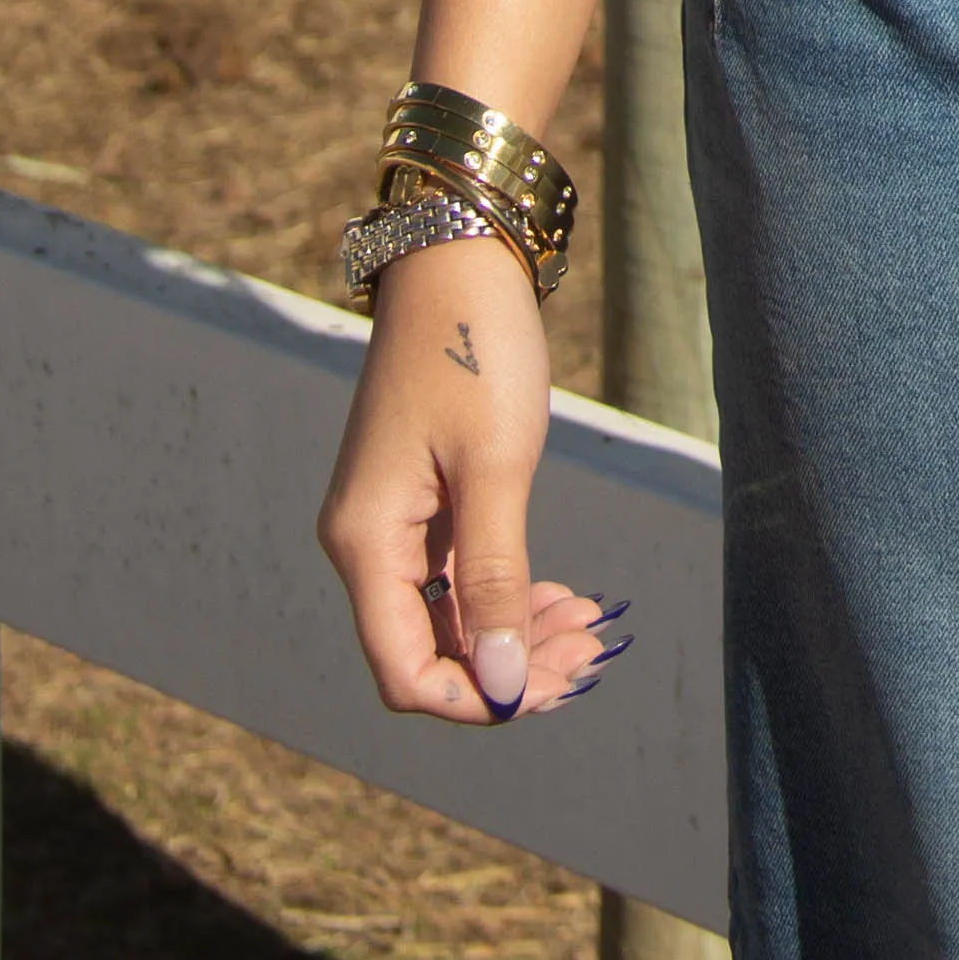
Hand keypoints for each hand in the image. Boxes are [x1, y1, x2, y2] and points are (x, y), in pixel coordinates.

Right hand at [318, 235, 620, 723]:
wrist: (460, 260)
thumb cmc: (475, 351)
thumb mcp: (495, 467)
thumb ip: (495, 579)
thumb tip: (497, 687)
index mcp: (366, 544)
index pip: (405, 673)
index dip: (474, 699)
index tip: (553, 685)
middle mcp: (367, 546)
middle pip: (431, 653)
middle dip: (509, 668)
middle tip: (592, 655)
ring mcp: (393, 525)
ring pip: (451, 620)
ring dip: (516, 635)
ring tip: (591, 629)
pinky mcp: (421, 504)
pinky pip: (459, 580)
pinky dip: (509, 595)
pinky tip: (564, 597)